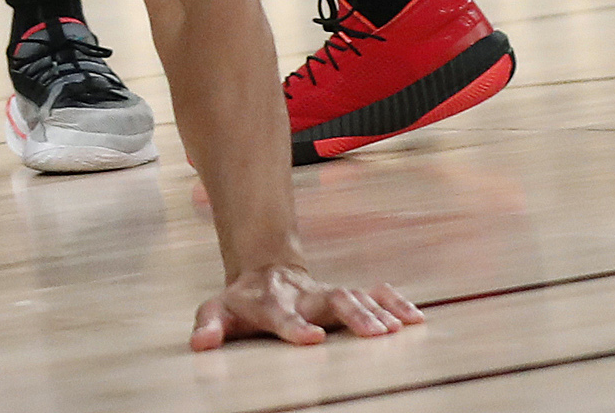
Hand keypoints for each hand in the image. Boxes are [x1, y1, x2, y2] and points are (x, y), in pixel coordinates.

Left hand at [190, 264, 420, 352]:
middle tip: (374, 334)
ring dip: (377, 311)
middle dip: (353, 315)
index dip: (295, 326)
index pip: (282, 314)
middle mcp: (304, 295)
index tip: (312, 339)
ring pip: (355, 296)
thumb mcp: (217, 310)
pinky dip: (394, 303)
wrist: (264, 270)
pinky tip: (414, 318)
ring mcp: (326, 293)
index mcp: (272, 302)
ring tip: (397, 329)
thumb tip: (199, 344)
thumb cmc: (242, 301)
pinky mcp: (344, 294)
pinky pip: (374, 294)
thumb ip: (208, 326)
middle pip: (332, 299)